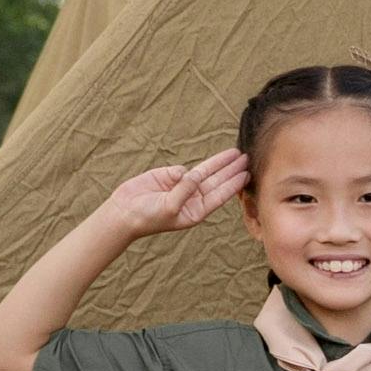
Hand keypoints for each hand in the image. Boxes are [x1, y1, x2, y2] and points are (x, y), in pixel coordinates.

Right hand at [92, 150, 247, 242]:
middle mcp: (192, 198)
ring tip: (235, 153)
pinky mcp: (169, 176)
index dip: (233, 184)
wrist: (123, 212)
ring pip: (205, 172)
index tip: (246, 174)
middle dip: (231, 169)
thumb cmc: (148, 217)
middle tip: (246, 158)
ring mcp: (182, 186)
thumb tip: (194, 174)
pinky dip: (182, 171)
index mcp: (196, 211)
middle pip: (216, 181)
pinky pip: (181, 170)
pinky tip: (176, 177)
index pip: (219, 195)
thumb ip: (184, 190)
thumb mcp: (169, 208)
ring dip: (219, 163)